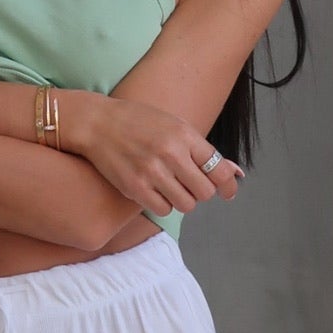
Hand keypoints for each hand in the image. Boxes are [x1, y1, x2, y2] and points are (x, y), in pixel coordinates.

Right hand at [68, 92, 243, 217]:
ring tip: (170, 186)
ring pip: (186, 204)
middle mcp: (171, 154)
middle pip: (204, 191)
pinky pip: (163, 209)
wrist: (97, 123)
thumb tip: (236, 173)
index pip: (219, 169)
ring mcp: (152, 172)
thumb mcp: (174, 126)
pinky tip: (154, 191)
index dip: (227, 185)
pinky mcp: (135, 187)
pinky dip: (163, 205)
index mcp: (184, 135)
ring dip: (182, 199)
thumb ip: (202, 150)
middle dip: (200, 191)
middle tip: (189, 184)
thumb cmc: (138, 123)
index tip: (228, 192)